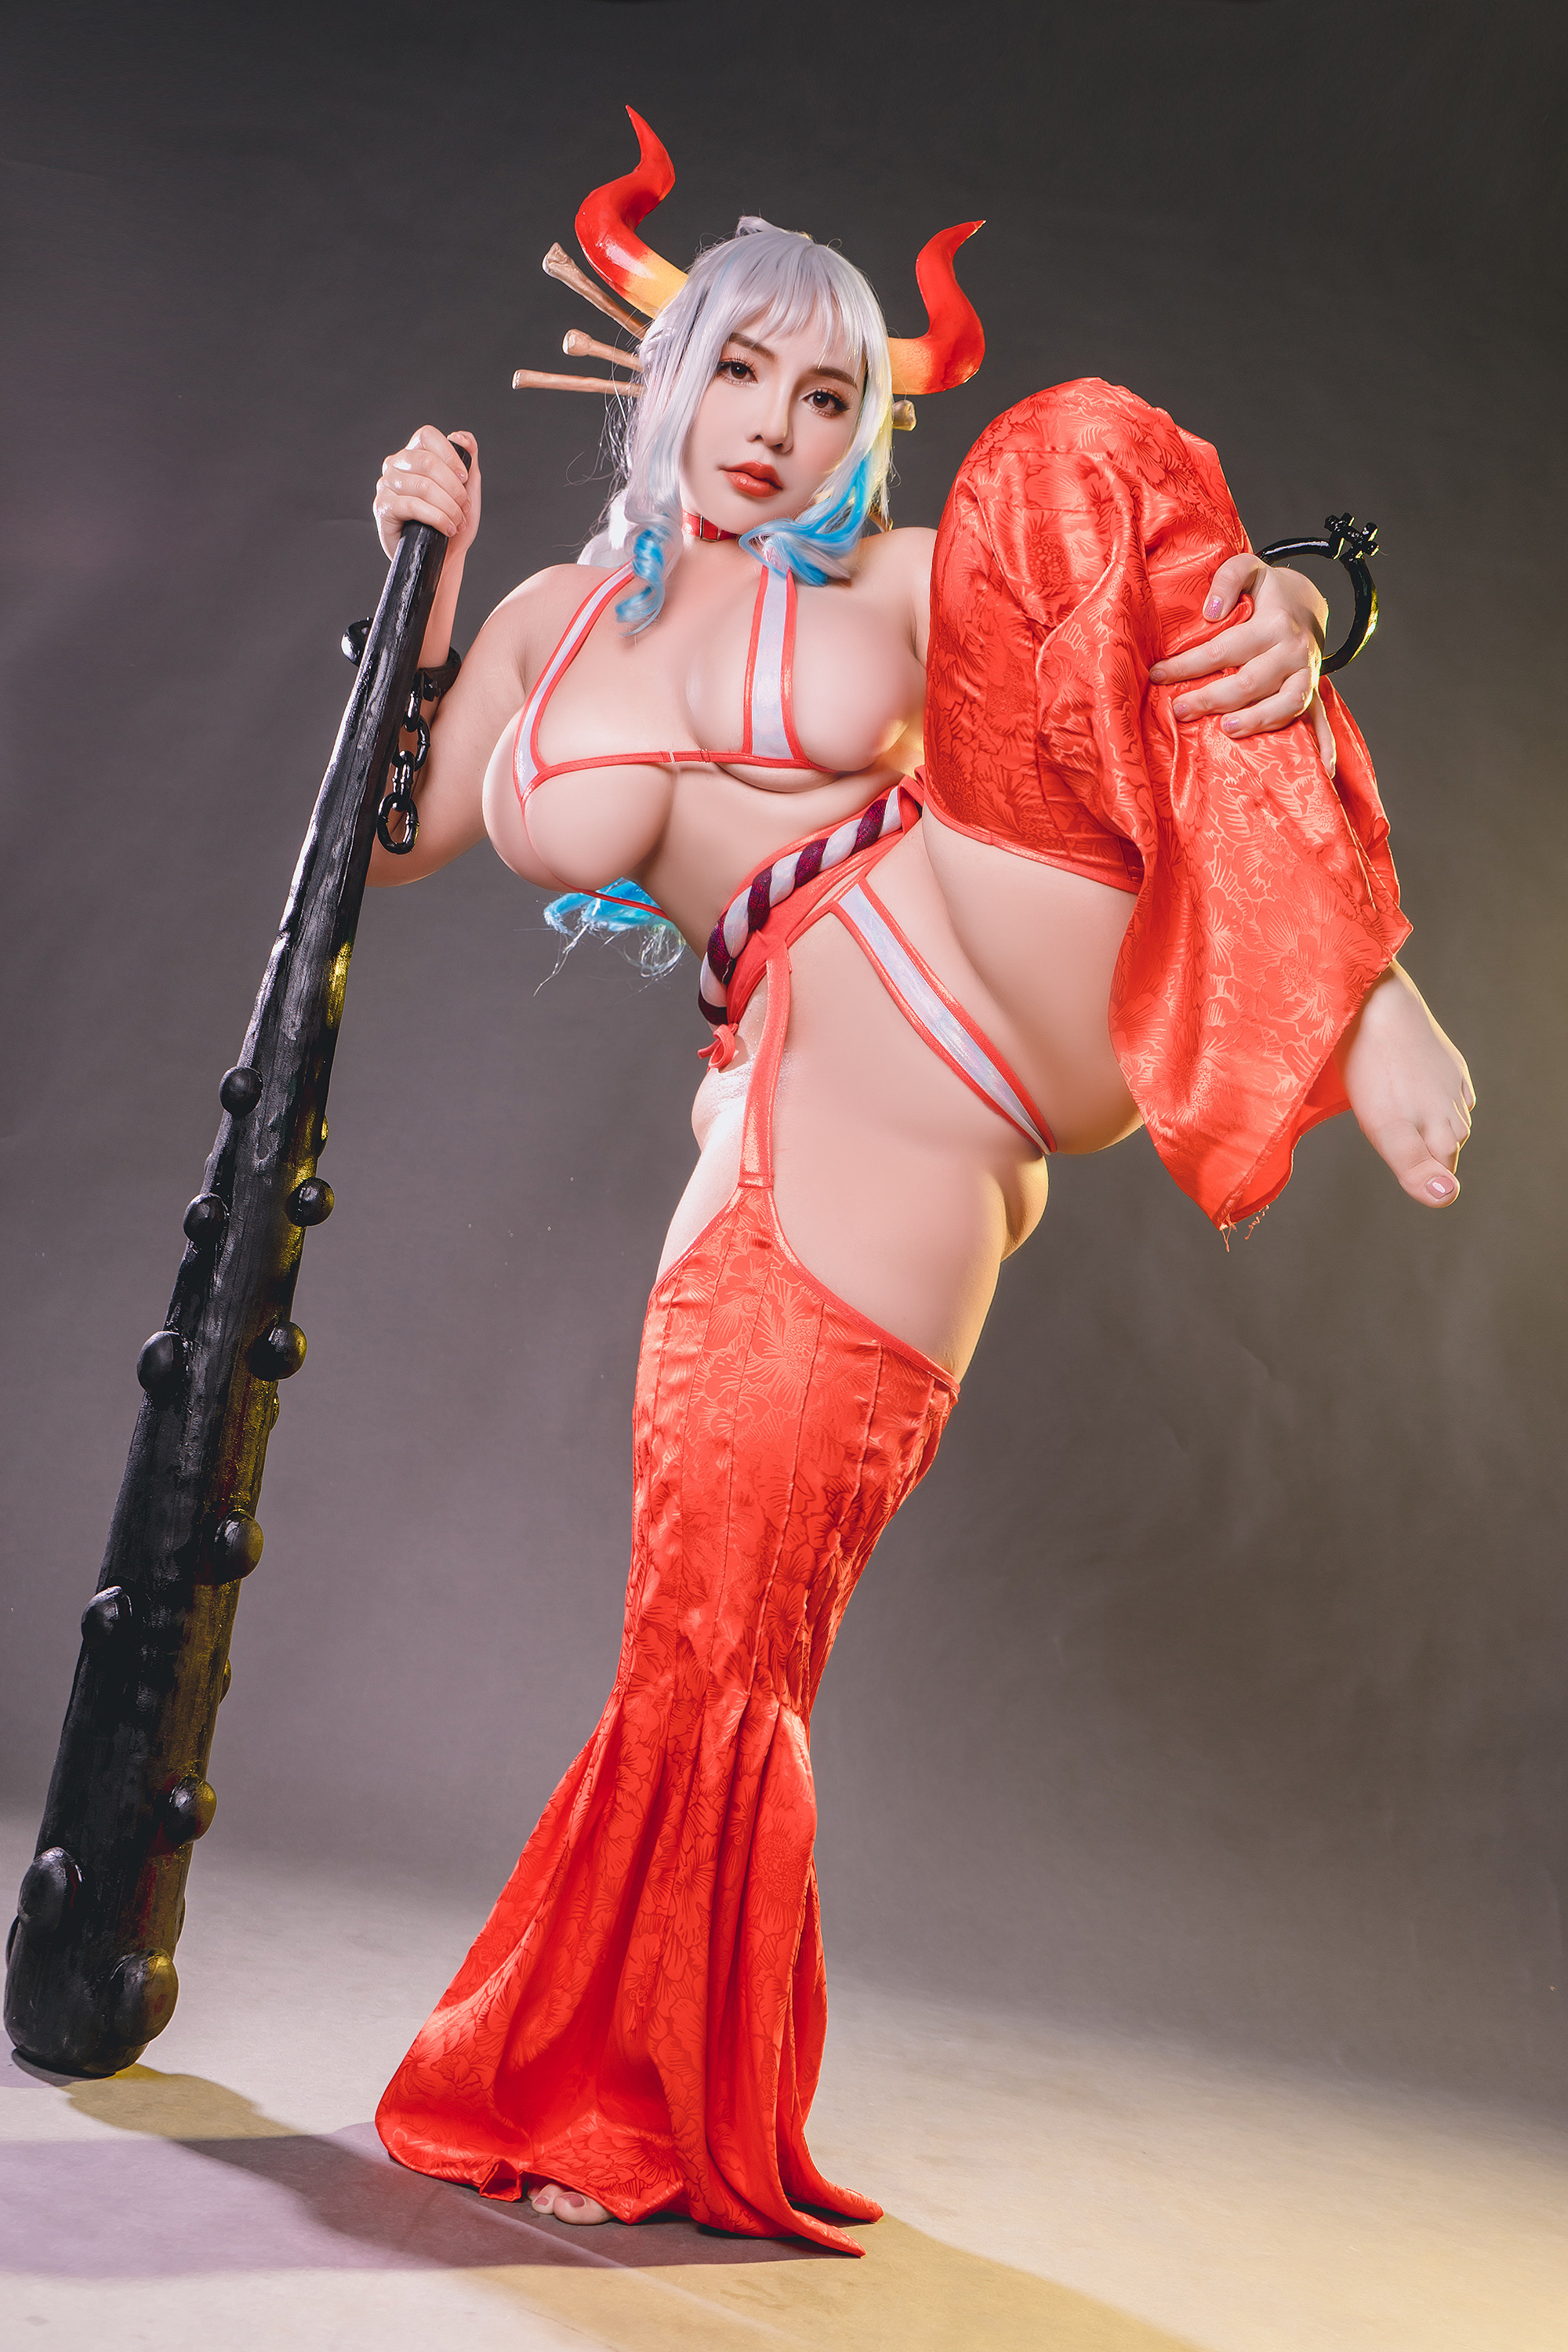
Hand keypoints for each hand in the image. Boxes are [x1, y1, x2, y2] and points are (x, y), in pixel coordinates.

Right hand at [373, 427, 480, 561]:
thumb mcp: (468, 490)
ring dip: (448, 506)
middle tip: (464, 508)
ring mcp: (386, 485)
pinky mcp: (383, 507)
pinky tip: (447, 529)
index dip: (449, 454)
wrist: (442, 557)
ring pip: (423, 486)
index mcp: (414, 454)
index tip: (465, 478)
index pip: (427, 436)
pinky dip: (437, 518)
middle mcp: (396, 464)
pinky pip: (413, 505)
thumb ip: (468, 461)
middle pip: (427, 461)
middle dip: (453, 488)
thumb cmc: (452, 523)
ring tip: (457, 522)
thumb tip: (462, 437)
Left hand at [1149, 553, 1335, 774]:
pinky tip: (1322, 770)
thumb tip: (1210, 613)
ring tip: (1227, 730)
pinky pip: (1321, 720)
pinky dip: (1324, 745)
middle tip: (1179, 709)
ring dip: (1257, 721)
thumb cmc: (1269, 591)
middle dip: (1211, 699)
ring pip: (1285, 705)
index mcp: (1274, 624)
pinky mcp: (1313, 691)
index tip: (1158, 674)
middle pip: (1249, 682)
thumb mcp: (1248, 569)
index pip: (1223, 648)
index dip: (1188, 664)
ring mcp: (1306, 674)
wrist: (1309, 601)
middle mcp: (1292, 652)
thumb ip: (1227, 579)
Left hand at [1335, 962, 1475, 1206]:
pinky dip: (1433, 1098)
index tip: (1393, 1156)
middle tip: (1390, 1135)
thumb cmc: (1372, 1070)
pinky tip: (1416, 1089)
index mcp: (1441, 1129)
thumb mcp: (1386, 1128)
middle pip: (1445, 1148)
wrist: (1377, 1004)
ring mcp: (1452, 1083)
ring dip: (1428, 1125)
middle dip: (1423, 1152)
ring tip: (1399, 1113)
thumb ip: (1414, 1166)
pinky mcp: (1446, 1061)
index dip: (1416, 1173)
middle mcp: (1454, 1109)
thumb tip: (1446, 1197)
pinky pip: (1448, 1092)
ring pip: (1447, 1120)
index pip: (1440, 1173)